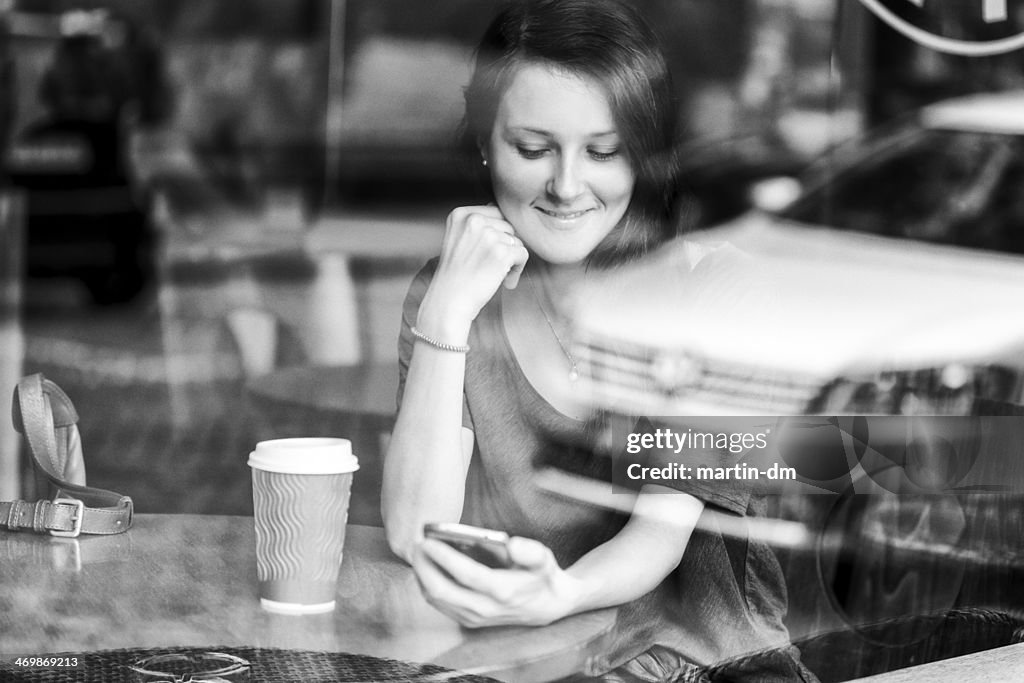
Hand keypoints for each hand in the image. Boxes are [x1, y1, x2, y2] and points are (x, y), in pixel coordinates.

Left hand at [413, 536, 581, 627]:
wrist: (547, 606)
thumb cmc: (541, 576)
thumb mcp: (544, 558)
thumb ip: (530, 551)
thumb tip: (513, 544)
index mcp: (503, 591)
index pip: (465, 574)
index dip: (443, 557)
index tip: (428, 540)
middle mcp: (485, 609)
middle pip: (442, 590)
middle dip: (424, 567)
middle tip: (416, 544)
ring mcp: (475, 618)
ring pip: (437, 600)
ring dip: (423, 576)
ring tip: (417, 554)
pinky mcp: (468, 621)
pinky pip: (439, 605)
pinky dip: (427, 586)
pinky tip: (426, 569)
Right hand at [418, 206, 528, 337]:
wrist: (449, 301)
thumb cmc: (457, 274)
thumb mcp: (458, 239)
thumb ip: (477, 222)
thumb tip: (499, 207)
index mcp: (461, 214)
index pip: (496, 213)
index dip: (497, 235)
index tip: (487, 254)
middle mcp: (474, 220)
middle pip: (509, 226)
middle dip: (506, 247)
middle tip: (493, 267)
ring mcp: (488, 235)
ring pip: (517, 240)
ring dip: (511, 260)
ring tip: (496, 275)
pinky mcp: (502, 252)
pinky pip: (523, 254)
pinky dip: (518, 270)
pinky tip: (505, 281)